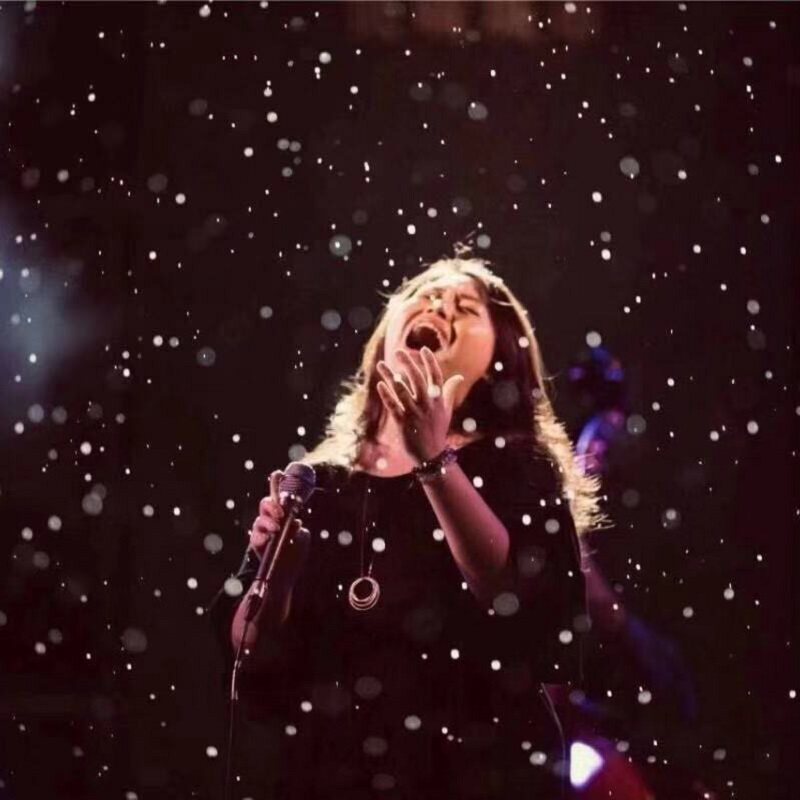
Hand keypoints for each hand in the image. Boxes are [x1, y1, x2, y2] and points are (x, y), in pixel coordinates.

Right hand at [248, 469, 310, 586]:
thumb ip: (297, 527)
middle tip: (281, 512)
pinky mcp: (257, 544)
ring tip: (277, 527)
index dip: (277, 484)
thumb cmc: (293, 558)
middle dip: (272, 504)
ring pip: (260, 518)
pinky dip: (262, 534)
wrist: (285, 577)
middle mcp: (271, 522)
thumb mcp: (301, 538)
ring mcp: (262, 532)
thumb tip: (294, 520)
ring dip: (269, 520)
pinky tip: (268, 537)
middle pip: (266, 504)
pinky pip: (254, 535)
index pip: (279, 498)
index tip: (279, 473)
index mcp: (283, 517)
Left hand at [375, 346, 464, 464]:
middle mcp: (427, 405)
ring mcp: (414, 413)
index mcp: (438, 400)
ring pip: (402, 391)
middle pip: (417, 379)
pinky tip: (380, 384)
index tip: (423, 349)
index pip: (436, 376)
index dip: (430, 362)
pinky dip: (387, 395)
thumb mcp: (446, 410)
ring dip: (390, 376)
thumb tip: (459, 377)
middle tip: (398, 352)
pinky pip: (393, 406)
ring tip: (381, 365)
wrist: (430, 454)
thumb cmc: (438, 429)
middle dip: (407, 364)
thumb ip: (449, 391)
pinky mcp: (403, 423)